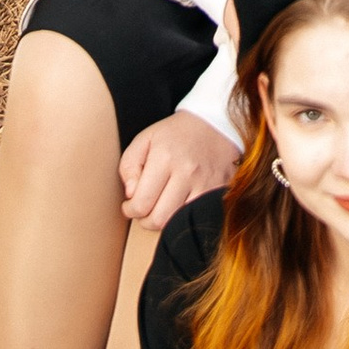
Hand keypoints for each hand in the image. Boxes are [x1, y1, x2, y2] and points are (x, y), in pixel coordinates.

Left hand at [119, 110, 238, 227]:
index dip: (130, 210)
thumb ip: (129, 166)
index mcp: (165, 158)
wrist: (215, 124)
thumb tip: (131, 195)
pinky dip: (185, 218)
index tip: (129, 205)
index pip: (141, 203)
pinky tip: (179, 206)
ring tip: (161, 208)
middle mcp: (187, 173)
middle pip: (159, 219)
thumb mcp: (145, 140)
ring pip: (178, 223)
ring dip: (165, 221)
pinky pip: (198, 218)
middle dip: (145, 220)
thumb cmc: (176, 134)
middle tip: (144, 210)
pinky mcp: (220, 191)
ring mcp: (206, 184)